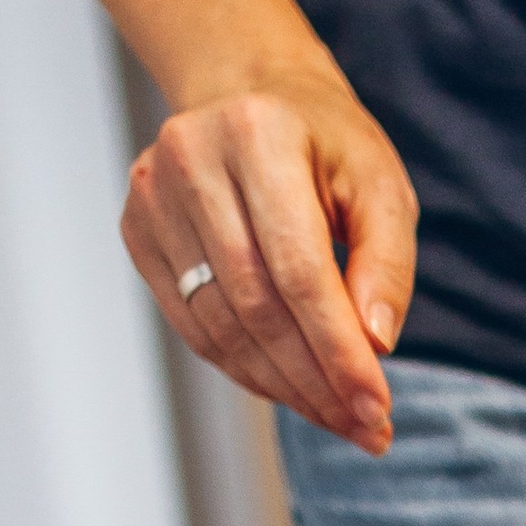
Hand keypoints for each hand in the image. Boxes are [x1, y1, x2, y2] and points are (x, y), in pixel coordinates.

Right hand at [124, 68, 418, 454]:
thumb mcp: (382, 186)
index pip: (299, 270)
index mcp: (258, 135)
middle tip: (366, 428)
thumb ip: (388, 262)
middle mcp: (192, 159)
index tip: (377, 408)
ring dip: (284, 386)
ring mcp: (152, 195)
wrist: (252, 96)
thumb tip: (374, 344)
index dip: (337, 350)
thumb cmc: (329, 146)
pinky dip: (246, 367)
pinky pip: (193, 324)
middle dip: (316, 380)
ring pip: (220, 325)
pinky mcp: (137, 229)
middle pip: (256, 305)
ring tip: (338, 418)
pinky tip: (292, 389)